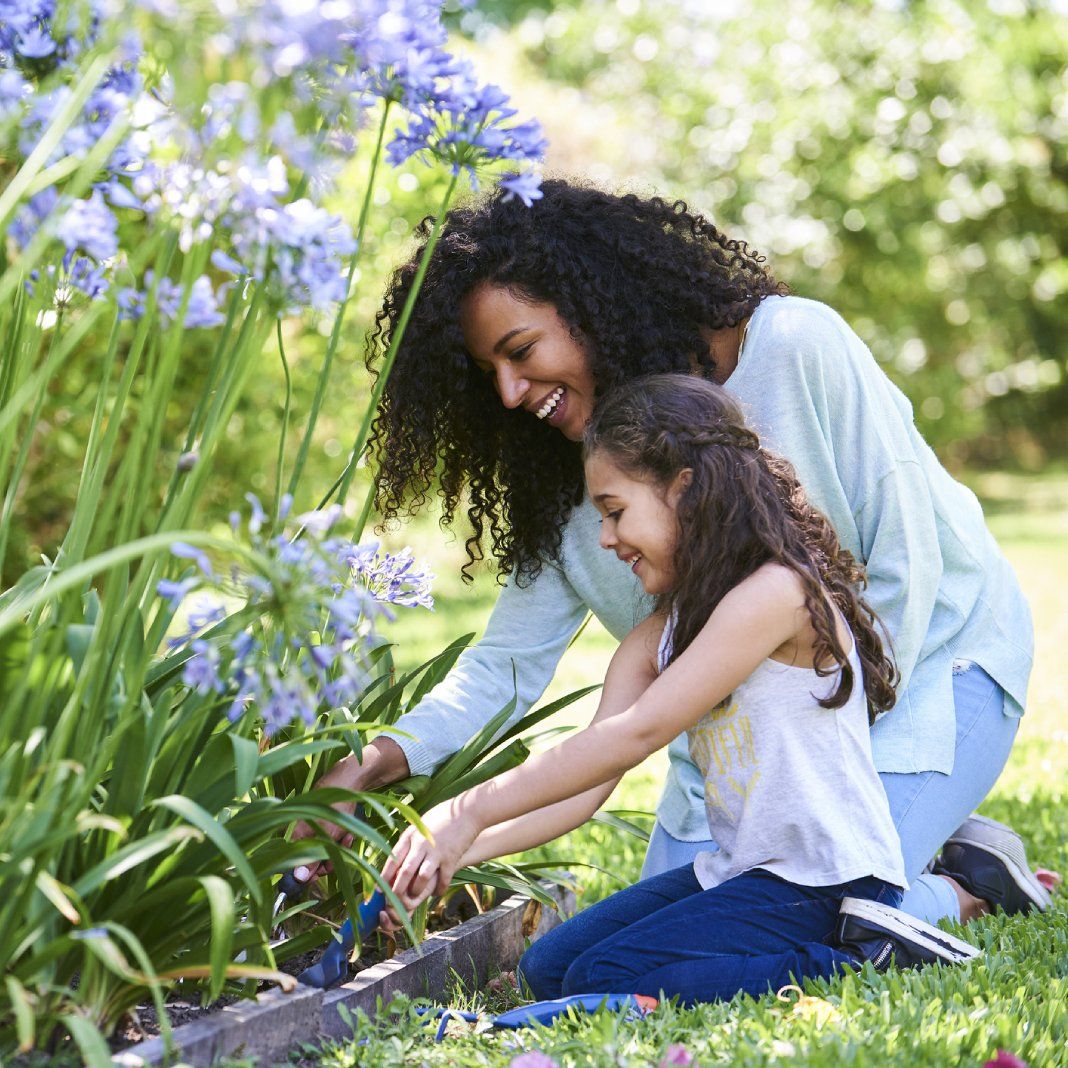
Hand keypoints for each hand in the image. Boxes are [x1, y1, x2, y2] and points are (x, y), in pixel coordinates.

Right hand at [289, 738, 409, 883]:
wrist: (351, 780)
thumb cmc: (337, 805)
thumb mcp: (326, 835)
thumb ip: (311, 858)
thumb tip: (297, 879)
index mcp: (295, 834)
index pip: (291, 863)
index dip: (305, 872)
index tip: (319, 874)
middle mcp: (301, 831)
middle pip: (310, 859)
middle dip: (327, 859)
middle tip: (339, 853)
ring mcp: (314, 826)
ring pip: (324, 850)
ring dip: (338, 848)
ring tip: (346, 837)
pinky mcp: (325, 822)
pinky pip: (332, 839)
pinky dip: (341, 839)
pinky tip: (349, 833)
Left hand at [381, 798, 479, 919]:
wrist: (468, 810)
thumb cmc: (442, 815)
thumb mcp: (420, 824)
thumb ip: (410, 840)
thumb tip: (397, 857)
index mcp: (411, 834)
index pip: (393, 858)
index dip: (384, 876)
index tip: (378, 890)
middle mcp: (422, 843)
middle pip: (405, 871)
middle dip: (397, 889)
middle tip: (393, 901)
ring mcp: (437, 851)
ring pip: (422, 877)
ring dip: (417, 890)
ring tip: (416, 896)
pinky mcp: (452, 857)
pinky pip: (443, 879)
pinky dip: (439, 889)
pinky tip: (437, 893)